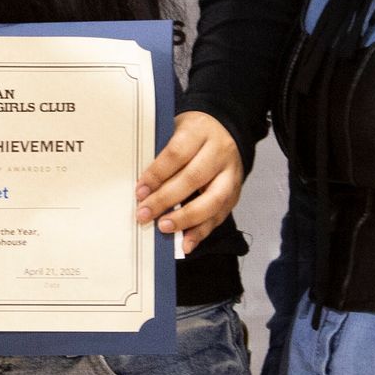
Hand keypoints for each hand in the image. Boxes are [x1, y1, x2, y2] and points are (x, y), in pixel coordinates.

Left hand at [136, 111, 243, 252]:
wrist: (225, 131)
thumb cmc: (192, 135)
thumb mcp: (175, 131)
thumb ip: (161, 156)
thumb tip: (142, 189)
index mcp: (200, 131)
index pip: (177, 153)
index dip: (157, 174)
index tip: (140, 192)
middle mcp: (220, 151)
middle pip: (193, 178)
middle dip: (166, 199)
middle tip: (145, 214)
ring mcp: (231, 174)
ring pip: (212, 200)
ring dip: (186, 218)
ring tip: (164, 227)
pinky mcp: (235, 194)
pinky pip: (219, 216)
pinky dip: (201, 232)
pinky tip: (186, 242)